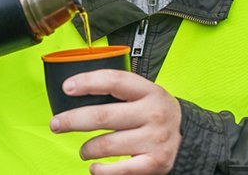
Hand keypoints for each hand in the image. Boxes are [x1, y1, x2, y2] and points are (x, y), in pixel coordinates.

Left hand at [49, 70, 181, 174]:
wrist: (190, 138)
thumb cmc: (157, 113)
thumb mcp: (147, 94)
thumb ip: (120, 91)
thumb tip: (78, 90)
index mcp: (150, 91)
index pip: (115, 81)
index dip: (88, 82)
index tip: (67, 87)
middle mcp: (153, 114)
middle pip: (104, 116)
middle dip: (73, 120)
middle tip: (56, 124)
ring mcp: (154, 140)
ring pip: (107, 144)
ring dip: (87, 149)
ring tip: (83, 150)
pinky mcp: (153, 163)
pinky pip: (119, 170)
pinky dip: (101, 170)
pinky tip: (94, 167)